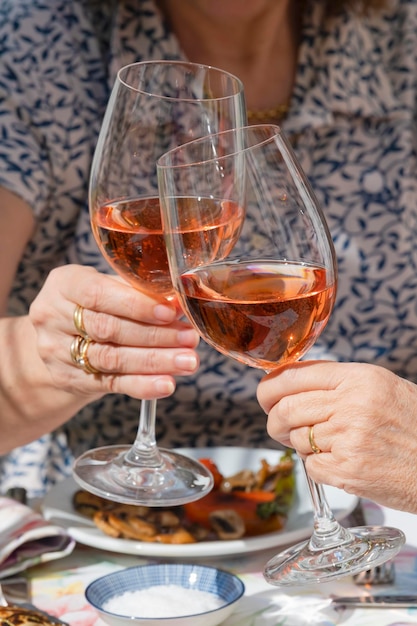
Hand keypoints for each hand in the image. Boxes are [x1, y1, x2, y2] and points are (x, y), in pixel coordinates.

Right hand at [29, 264, 199, 400]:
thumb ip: (138, 291)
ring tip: (186, 361)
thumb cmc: (93, 305)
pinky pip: (111, 384)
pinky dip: (142, 385)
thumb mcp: (106, 287)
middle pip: (108, 329)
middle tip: (189, 338)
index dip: (136, 305)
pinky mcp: (71, 380)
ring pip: (111, 359)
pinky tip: (166, 384)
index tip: (170, 312)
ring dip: (154, 361)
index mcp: (63, 285)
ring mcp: (58, 352)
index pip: (98, 294)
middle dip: (155, 335)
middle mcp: (53, 317)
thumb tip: (178, 303)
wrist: (59, 340)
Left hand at [257, 360, 416, 512]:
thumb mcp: (382, 386)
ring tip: (326, 445)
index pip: (293, 375)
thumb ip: (338, 381)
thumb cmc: (414, 425)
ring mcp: (348, 438)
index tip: (265, 396)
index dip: (270, 388)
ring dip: (300, 444)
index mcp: (359, 377)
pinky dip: (316, 467)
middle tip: (277, 426)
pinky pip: (310, 466)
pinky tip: (339, 463)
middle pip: (285, 408)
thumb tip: (291, 380)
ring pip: (295, 438)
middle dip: (273, 420)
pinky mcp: (348, 470)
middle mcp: (351, 404)